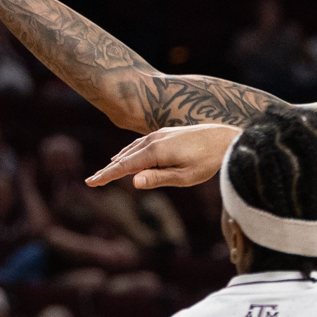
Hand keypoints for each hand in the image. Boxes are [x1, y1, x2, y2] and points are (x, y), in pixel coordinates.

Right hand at [87, 123, 239, 189]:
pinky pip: (140, 144)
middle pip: (124, 157)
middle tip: (92, 181)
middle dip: (108, 170)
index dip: (107, 175)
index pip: (124, 166)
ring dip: (118, 161)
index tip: (91, 182)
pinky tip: (129, 156)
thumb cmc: (207, 161)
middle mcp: (153, 140)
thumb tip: (133, 182)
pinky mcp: (165, 133)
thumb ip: (158, 178)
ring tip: (107, 171)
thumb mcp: (184, 177)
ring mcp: (158, 135)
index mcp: (155, 151)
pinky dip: (130, 152)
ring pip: (132, 149)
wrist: (225, 138)